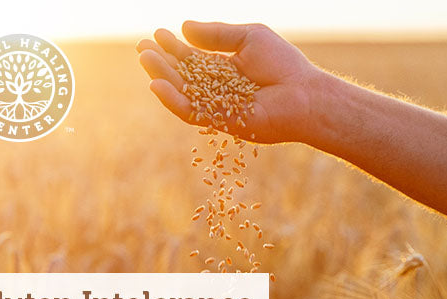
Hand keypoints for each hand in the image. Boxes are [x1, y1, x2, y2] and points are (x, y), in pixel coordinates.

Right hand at [136, 21, 319, 143]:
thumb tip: (184, 27)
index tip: (156, 34)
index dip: (174, 47)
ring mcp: (218, 107)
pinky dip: (173, 100)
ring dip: (162, 77)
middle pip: (183, 75)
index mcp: (226, 69)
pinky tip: (157, 85)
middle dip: (162, 61)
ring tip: (146, 60)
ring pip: (183, 93)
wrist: (304, 94)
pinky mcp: (220, 123)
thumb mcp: (249, 38)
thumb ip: (218, 34)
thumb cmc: (283, 64)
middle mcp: (219, 89)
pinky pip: (191, 112)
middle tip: (142, 47)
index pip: (193, 58)